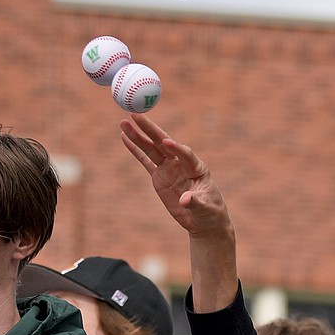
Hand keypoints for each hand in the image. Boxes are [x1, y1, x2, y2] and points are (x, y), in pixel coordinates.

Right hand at [120, 115, 232, 237]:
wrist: (202, 219)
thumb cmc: (209, 212)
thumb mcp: (205, 208)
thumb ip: (195, 202)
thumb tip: (185, 200)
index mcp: (196, 168)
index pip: (186, 154)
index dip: (177, 148)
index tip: (166, 142)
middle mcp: (181, 163)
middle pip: (164, 143)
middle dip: (150, 129)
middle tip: (136, 115)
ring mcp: (169, 168)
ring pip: (152, 149)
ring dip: (138, 136)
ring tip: (124, 122)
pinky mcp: (159, 176)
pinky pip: (145, 160)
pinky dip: (135, 149)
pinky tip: (125, 137)